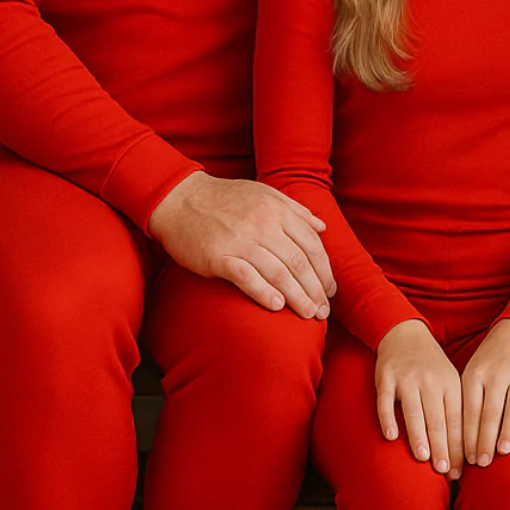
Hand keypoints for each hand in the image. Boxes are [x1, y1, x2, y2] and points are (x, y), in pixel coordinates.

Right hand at [148, 172, 331, 316]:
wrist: (179, 199)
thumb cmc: (224, 199)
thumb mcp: (263, 193)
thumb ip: (295, 209)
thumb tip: (322, 227)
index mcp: (277, 210)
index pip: (312, 245)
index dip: (325, 270)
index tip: (330, 291)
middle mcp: (263, 224)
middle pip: (299, 262)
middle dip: (315, 290)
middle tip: (323, 312)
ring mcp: (240, 240)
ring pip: (278, 273)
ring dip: (297, 297)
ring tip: (308, 315)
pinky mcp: (218, 256)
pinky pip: (246, 277)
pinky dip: (264, 293)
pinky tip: (277, 306)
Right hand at [375, 320, 463, 476]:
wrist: (405, 333)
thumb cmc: (431, 367)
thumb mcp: (449, 381)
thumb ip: (455, 410)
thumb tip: (465, 449)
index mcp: (450, 383)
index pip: (456, 420)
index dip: (458, 446)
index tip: (459, 470)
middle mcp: (431, 380)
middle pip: (438, 418)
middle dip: (442, 447)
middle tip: (444, 471)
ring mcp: (407, 378)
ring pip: (414, 411)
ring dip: (419, 436)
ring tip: (423, 458)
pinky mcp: (386, 377)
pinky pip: (386, 401)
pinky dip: (388, 418)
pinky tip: (391, 436)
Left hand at [460, 319, 509, 466]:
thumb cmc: (488, 361)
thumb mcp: (471, 373)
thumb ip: (466, 401)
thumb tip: (456, 440)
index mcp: (475, 374)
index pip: (469, 411)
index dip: (468, 437)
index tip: (467, 459)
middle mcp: (496, 374)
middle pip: (490, 412)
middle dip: (485, 440)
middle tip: (482, 463)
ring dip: (508, 430)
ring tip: (503, 451)